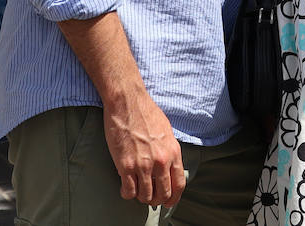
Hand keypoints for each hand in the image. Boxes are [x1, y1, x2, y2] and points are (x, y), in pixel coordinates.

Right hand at [101, 90, 185, 206]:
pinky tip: (125, 187)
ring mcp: (143, 165)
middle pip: (162, 194)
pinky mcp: (125, 165)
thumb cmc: (146, 113)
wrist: (127, 101)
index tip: (167, 201)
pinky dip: (127, 193)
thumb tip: (168, 167)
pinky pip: (129, 191)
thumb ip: (169, 151)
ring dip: (141, 197)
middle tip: (149, 196)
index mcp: (173, 152)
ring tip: (136, 190)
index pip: (179, 185)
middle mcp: (160, 161)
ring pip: (145, 196)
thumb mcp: (167, 132)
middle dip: (156, 199)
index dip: (173, 198)